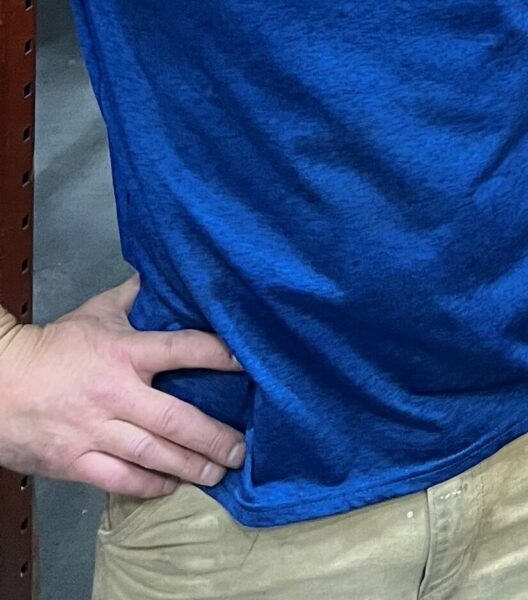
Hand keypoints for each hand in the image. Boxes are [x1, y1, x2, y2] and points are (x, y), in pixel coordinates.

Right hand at [0, 279, 246, 497]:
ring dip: (189, 466)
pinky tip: (170, 485)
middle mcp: (115, 394)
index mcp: (123, 353)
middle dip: (212, 437)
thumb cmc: (51, 348)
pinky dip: (148, 485)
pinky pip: (119, 479)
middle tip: (240, 449)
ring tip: (217, 472)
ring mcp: (95, 432)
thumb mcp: (96, 313)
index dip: (217, 356)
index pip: (181, 350)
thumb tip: (163, 272)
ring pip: (152, 454)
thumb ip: (133, 297)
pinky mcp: (75, 462)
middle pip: (174, 418)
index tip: (246, 366)